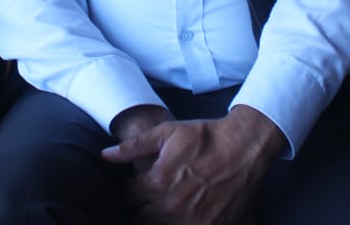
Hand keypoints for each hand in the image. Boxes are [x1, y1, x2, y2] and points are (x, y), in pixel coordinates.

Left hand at [102, 105, 284, 224]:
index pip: (127, 196)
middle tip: (153, 193)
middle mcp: (171, 206)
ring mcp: (190, 221)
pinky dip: (176, 223)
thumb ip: (133, 146)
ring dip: (157, 217)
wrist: (245, 147)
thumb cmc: (205, 137)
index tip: (138, 183)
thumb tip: (105, 155)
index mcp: (157, 182)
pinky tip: (180, 212)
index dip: (130, 188)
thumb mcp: (167, 132)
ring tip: (166, 202)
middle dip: (142, 204)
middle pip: (140, 216)